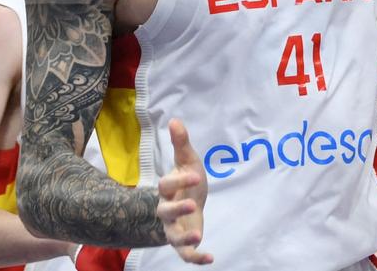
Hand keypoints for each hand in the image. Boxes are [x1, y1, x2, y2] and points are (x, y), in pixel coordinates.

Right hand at [156, 118, 212, 263]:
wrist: (192, 204)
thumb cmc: (188, 182)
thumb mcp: (188, 162)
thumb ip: (181, 143)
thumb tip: (175, 119)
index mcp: (167, 191)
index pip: (166, 186)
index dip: (179, 180)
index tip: (196, 174)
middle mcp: (166, 211)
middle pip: (165, 212)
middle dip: (177, 209)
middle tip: (193, 204)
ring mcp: (173, 228)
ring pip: (173, 237)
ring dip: (184, 239)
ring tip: (198, 237)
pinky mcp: (184, 242)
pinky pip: (186, 254)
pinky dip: (196, 257)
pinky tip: (211, 259)